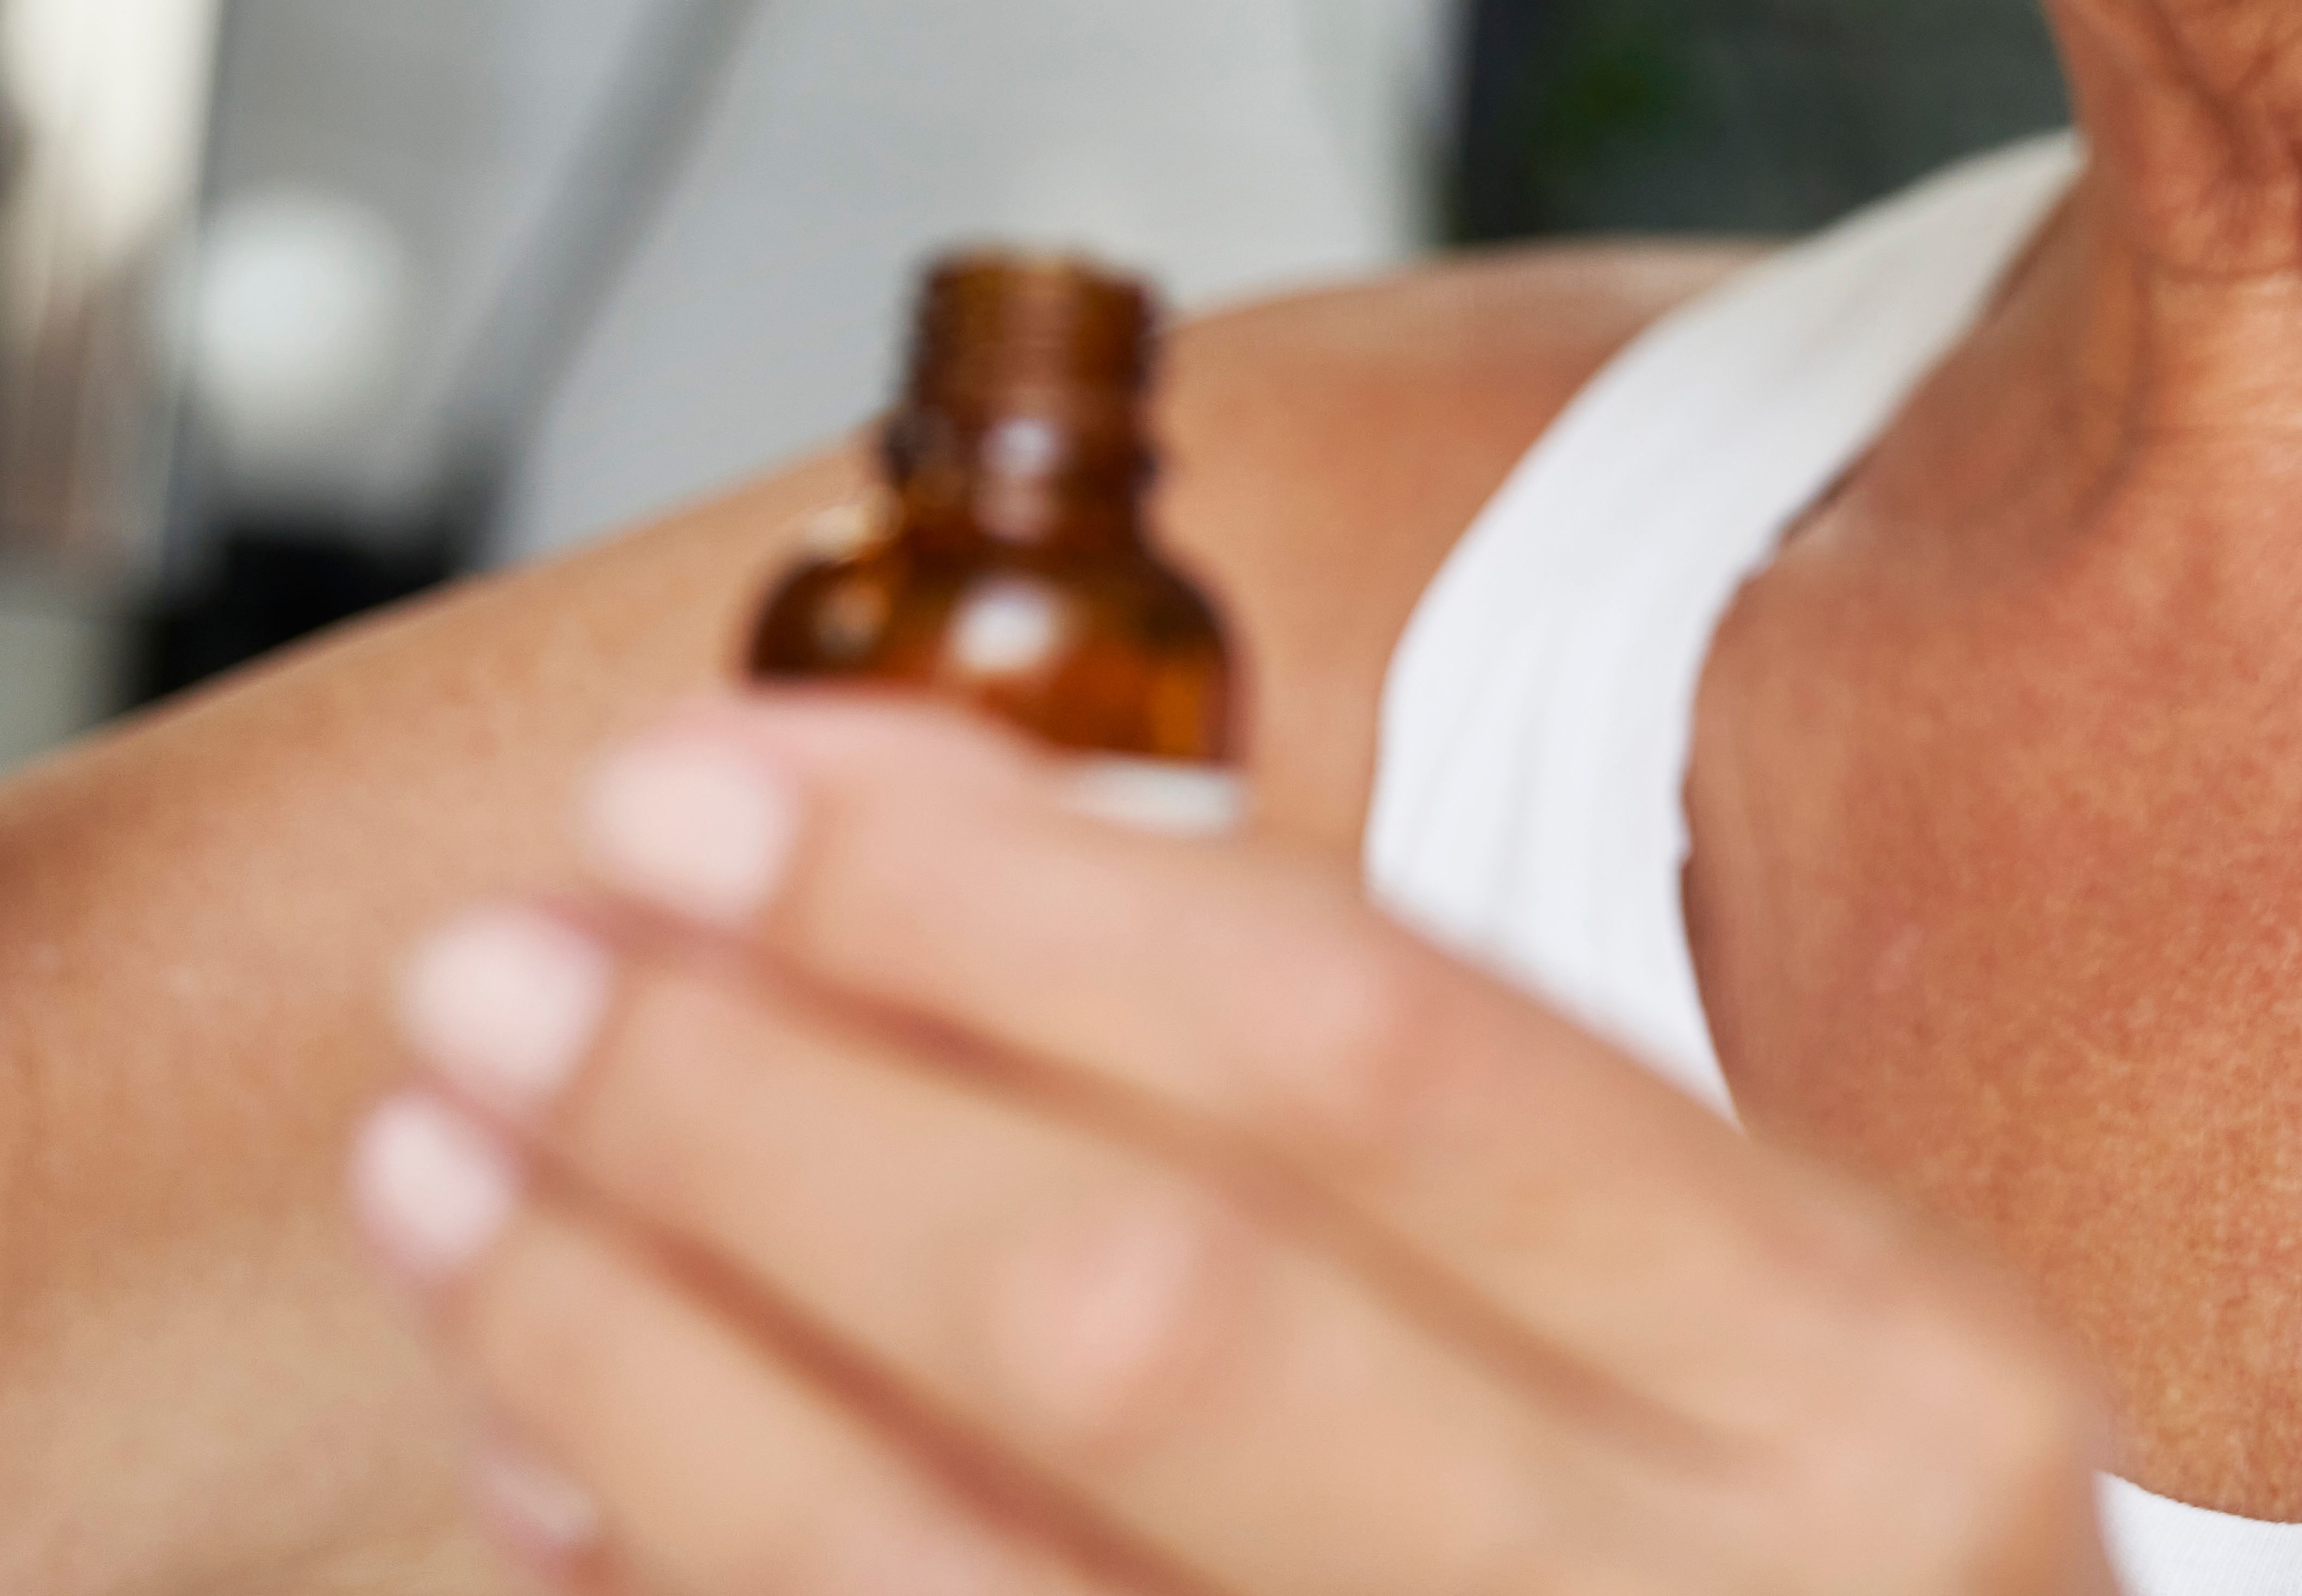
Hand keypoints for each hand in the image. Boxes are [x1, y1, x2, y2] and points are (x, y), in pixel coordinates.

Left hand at [353, 695, 2120, 1594]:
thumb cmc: (1760, 1555)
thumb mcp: (1721, 1309)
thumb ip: (1389, 1113)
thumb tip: (897, 865)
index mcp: (1850, 1364)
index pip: (1360, 1041)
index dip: (987, 896)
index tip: (712, 786)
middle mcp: (1702, 1592)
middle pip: (1127, 1300)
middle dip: (758, 1106)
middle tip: (511, 968)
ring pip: (940, 1565)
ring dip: (640, 1350)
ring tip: (451, 1172)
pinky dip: (681, 1577)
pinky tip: (552, 1468)